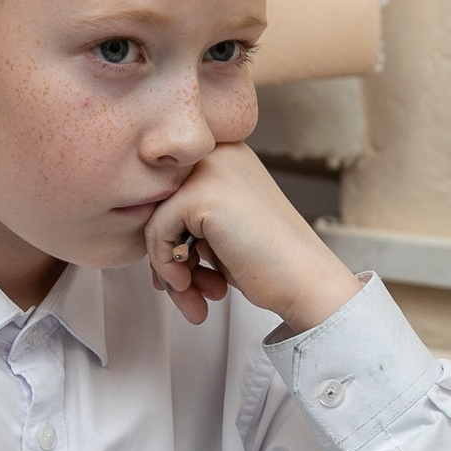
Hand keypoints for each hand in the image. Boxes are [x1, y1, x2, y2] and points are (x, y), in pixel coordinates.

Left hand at [143, 143, 360, 331]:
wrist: (305, 280)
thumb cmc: (268, 262)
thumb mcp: (220, 231)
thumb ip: (185, 222)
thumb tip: (145, 238)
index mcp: (224, 155)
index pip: (169, 191)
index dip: (171, 236)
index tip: (185, 274)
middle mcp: (218, 152)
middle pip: (159, 203)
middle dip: (167, 255)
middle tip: (187, 291)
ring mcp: (209, 169)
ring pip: (154, 220)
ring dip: (166, 268)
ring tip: (193, 298)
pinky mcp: (200, 194)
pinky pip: (156, 233)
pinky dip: (166, 266)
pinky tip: (191, 286)